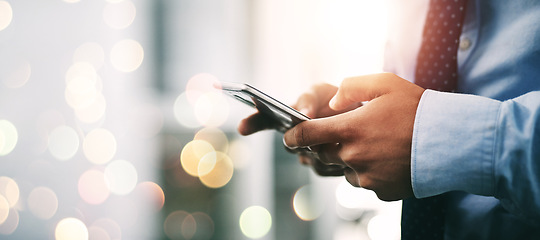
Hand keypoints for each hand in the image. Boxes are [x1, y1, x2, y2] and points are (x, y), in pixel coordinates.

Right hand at [238, 83, 357, 175]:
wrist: (363, 118)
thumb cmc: (337, 100)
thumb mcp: (322, 91)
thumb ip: (309, 99)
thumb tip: (302, 114)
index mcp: (287, 117)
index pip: (263, 120)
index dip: (251, 123)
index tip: (242, 127)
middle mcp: (293, 138)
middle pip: (288, 144)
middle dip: (300, 139)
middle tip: (312, 133)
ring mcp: (307, 155)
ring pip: (306, 159)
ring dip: (319, 150)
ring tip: (336, 138)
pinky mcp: (324, 168)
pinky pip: (323, 169)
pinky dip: (333, 160)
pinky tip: (344, 149)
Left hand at [283, 73, 424, 200]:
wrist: (451, 141)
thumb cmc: (417, 109)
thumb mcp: (384, 83)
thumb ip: (351, 87)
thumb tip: (331, 104)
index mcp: (349, 129)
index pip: (307, 135)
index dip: (293, 136)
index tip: (289, 137)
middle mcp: (353, 156)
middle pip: (325, 153)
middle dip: (330, 144)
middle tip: (350, 133)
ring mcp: (367, 177)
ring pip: (345, 169)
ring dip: (352, 158)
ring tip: (377, 144)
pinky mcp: (381, 191)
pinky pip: (365, 182)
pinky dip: (370, 171)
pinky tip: (388, 159)